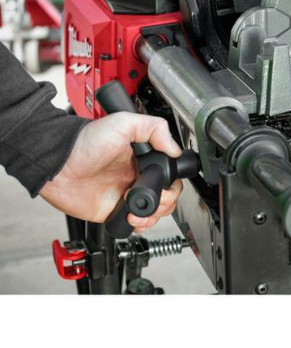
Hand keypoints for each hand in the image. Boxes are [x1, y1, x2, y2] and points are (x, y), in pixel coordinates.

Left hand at [40, 113, 182, 231]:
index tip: (166, 182)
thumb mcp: (124, 123)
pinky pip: (136, 222)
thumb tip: (175, 149)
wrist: (59, 164)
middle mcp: (138, 175)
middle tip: (155, 197)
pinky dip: (141, 224)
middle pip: (168, 194)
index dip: (173, 180)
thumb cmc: (85, 141)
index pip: (170, 172)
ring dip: (155, 214)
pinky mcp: (115, 210)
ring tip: (138, 209)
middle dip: (167, 200)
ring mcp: (127, 194)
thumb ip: (155, 128)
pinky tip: (134, 217)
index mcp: (144, 157)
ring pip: (156, 211)